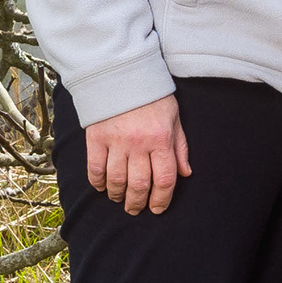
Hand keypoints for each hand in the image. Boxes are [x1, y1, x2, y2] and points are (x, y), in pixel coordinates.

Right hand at [82, 96, 191, 215]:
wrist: (122, 73)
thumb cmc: (152, 97)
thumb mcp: (174, 118)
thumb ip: (180, 147)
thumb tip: (185, 173)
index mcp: (161, 139)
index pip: (164, 179)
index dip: (162, 200)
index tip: (157, 209)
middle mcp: (139, 144)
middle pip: (139, 185)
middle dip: (138, 203)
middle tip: (136, 209)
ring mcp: (116, 141)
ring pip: (116, 180)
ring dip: (118, 195)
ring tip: (119, 199)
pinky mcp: (96, 137)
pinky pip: (95, 168)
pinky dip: (98, 182)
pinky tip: (102, 187)